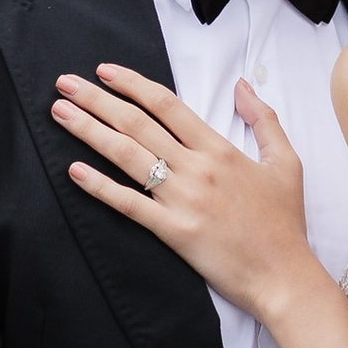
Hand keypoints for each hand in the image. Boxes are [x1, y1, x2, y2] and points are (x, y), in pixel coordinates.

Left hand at [54, 61, 315, 317]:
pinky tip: (74, 171)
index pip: (168, 105)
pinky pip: (129, 204)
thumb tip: (243, 86)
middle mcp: (197, 169)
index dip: (132, 84)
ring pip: (127, 156)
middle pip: (138, 123)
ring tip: (60, 113)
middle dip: (97, 99)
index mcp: (220, 150)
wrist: (283, 276)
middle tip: (66, 83)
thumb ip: (264, 120)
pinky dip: (100, 187)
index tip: (105, 72)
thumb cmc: (284, 223)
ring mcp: (183, 200)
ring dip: (89, 131)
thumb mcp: (286, 162)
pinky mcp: (173, 232)